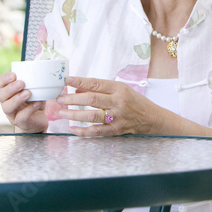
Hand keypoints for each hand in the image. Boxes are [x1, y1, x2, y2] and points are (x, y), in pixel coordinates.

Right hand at [0, 72, 47, 132]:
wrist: (39, 120)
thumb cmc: (35, 102)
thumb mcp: (35, 90)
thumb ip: (34, 82)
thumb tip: (40, 69)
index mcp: (9, 92)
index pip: (0, 84)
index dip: (4, 79)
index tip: (14, 75)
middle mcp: (7, 103)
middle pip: (1, 95)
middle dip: (10, 89)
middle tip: (21, 83)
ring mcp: (12, 114)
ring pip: (7, 107)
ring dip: (17, 99)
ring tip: (28, 93)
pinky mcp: (20, 123)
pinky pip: (21, 117)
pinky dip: (29, 109)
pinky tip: (37, 103)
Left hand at [56, 76, 174, 136]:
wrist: (152, 118)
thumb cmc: (135, 102)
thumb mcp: (121, 90)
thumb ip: (100, 90)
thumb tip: (77, 90)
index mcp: (119, 89)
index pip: (96, 84)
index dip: (79, 81)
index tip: (66, 80)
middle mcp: (118, 102)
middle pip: (92, 99)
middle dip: (73, 99)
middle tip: (59, 98)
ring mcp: (117, 117)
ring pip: (92, 116)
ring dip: (74, 114)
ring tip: (61, 113)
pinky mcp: (116, 130)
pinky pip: (96, 131)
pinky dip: (82, 131)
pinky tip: (71, 129)